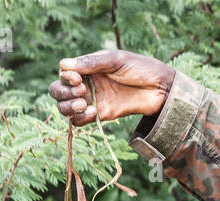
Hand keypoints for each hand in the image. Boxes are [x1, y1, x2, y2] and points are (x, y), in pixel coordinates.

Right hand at [50, 50, 174, 127]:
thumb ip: (91, 63)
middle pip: (58, 91)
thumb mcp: (115, 60)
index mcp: (88, 67)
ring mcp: (93, 100)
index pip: (63, 73)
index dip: (65, 77)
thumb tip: (63, 66)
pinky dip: (79, 119)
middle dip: (62, 92)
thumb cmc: (140, 68)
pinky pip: (80, 121)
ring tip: (83, 104)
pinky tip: (92, 112)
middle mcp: (86, 83)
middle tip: (80, 91)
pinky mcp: (101, 115)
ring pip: (65, 107)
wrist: (160, 89)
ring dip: (67, 107)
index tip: (77, 78)